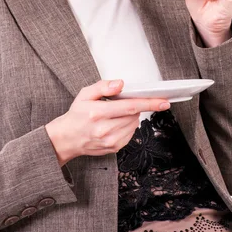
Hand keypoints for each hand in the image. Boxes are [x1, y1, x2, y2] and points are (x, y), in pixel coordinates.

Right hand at [45, 79, 169, 165]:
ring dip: (132, 116)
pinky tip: (116, 122)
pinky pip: (130, 134)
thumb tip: (121, 84)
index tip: (164, 101)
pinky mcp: (114, 148)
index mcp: (98, 113)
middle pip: (134, 115)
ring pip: (134, 124)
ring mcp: (110, 141)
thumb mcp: (85, 94)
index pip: (130, 106)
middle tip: (124, 102)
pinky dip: (128, 125)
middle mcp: (105, 129)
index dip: (150, 103)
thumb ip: (103, 87)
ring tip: (116, 113)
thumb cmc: (77, 114)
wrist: (67, 138)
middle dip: (136, 106)